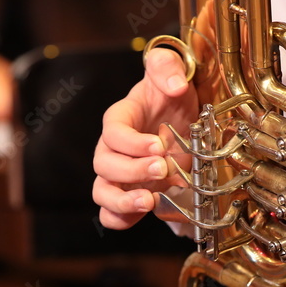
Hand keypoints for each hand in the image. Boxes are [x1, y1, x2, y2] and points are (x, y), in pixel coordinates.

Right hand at [92, 48, 198, 229]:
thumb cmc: (171, 98)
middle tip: (162, 167)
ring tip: (149, 201)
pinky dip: (121, 219)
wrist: (184, 122)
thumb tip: (175, 85)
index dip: (131, 142)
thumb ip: (166, 68)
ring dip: (122, 201)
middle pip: (104, 164)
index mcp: (120, 118)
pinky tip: (141, 214)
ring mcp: (119, 175)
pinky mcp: (130, 194)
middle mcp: (113, 149)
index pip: (112, 131)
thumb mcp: (172, 73)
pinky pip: (110, 214)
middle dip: (132, 170)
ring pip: (101, 192)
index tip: (158, 145)